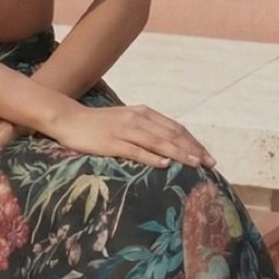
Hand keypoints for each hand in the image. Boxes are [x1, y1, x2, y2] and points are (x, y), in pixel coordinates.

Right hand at [47, 99, 216, 169]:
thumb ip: (145, 129)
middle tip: (210, 164)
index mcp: (144, 113)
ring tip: (195, 164)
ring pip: (158, 142)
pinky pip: (136, 150)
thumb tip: (165, 146)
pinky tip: (165, 164)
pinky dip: (152, 157)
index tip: (207, 156)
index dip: (193, 142)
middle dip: (193, 149)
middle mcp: (138, 119)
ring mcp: (125, 130)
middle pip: (172, 135)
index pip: (175, 128)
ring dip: (179, 153)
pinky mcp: (112, 142)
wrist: (68, 118)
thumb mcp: (125, 121)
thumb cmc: (97, 123)